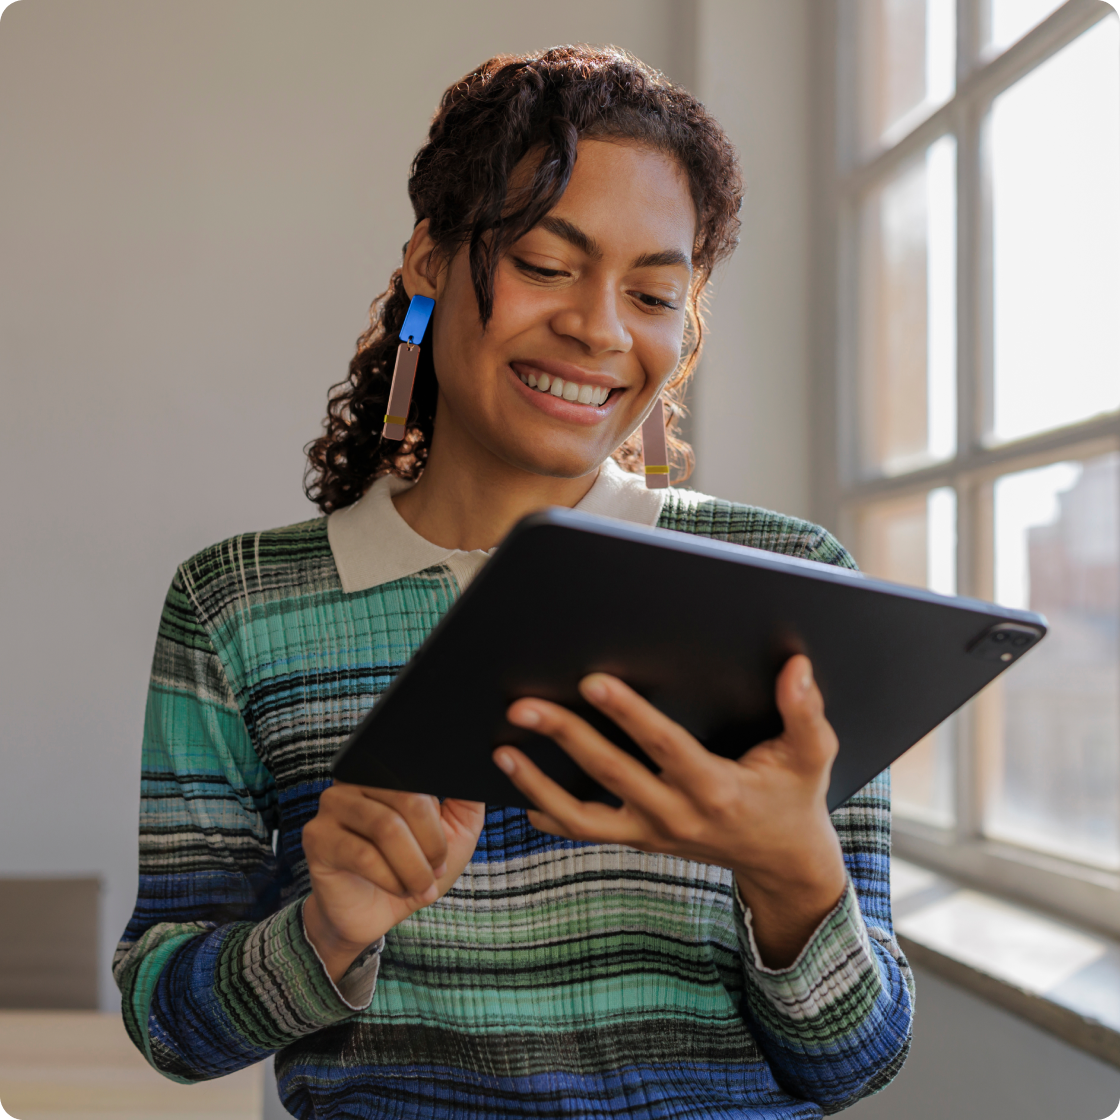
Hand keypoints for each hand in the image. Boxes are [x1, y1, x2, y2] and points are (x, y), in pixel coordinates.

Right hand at [302, 786, 484, 981]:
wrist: (374, 912)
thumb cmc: (414, 866)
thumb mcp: (454, 832)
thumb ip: (469, 799)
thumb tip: (482, 767)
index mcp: (389, 769)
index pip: (423, 773)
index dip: (443, 815)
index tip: (447, 845)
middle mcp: (357, 778)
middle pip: (408, 799)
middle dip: (432, 843)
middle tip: (436, 868)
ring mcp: (333, 805)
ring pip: (387, 827)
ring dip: (413, 866)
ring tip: (420, 884)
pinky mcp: (317, 838)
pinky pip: (364, 855)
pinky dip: (392, 879)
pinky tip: (399, 889)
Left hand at [492, 654, 846, 967]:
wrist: (782, 863)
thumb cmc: (795, 798)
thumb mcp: (812, 756)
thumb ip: (805, 712)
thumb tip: (797, 667)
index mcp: (716, 788)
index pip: (664, 746)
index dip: (628, 714)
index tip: (592, 681)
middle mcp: (677, 814)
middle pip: (610, 774)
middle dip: (564, 738)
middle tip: (523, 707)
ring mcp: (653, 832)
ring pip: (583, 816)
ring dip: (538, 785)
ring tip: (501, 750)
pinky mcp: (640, 841)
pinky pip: (586, 833)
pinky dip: (549, 817)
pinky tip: (520, 795)